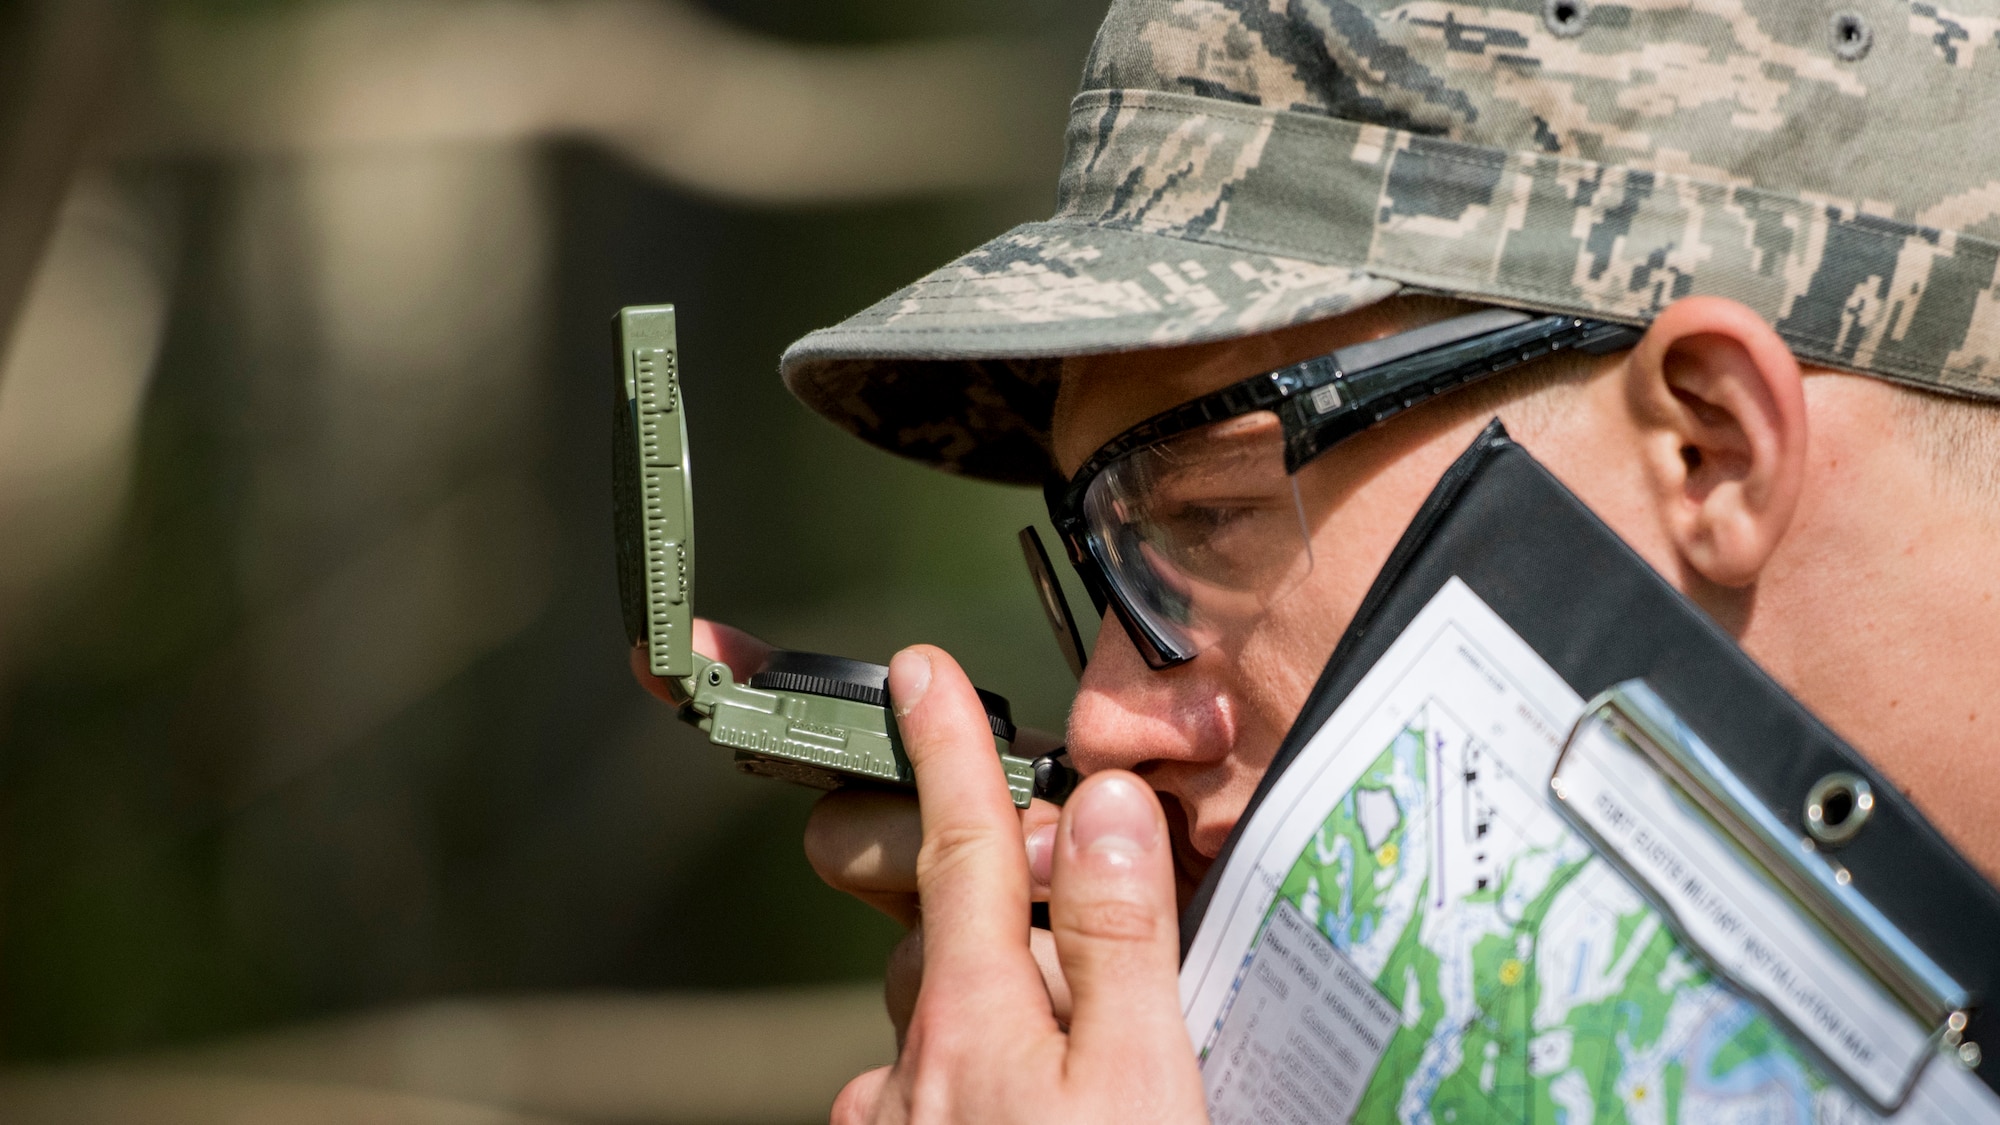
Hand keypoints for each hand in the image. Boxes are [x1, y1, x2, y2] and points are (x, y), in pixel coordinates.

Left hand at [830, 646, 1205, 1123]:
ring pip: (940, 1003)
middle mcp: (913, 1059)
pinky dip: (976, 1060)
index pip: (960, 843)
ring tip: (1094, 1053)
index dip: (946, 746)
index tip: (920, 672)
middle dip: (997, 901)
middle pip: (944, 924)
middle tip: (1079, 937)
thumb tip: (1103, 808)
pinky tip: (1037, 1101)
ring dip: (996, 990)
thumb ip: (1121, 941)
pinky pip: (930, 1075)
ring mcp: (898, 1119)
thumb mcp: (1140, 1083)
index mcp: (968, 1016)